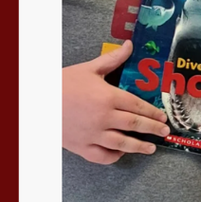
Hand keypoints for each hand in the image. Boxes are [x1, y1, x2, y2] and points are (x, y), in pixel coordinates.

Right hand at [62, 41, 169, 163]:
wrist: (36, 101)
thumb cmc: (62, 84)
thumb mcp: (88, 69)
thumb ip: (113, 59)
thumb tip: (130, 45)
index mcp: (108, 97)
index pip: (138, 106)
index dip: (153, 112)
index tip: (163, 116)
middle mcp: (104, 117)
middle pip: (135, 125)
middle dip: (153, 129)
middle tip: (164, 132)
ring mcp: (92, 134)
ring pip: (122, 143)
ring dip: (139, 146)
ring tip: (150, 148)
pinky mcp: (81, 146)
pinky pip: (101, 156)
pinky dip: (113, 156)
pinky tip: (121, 153)